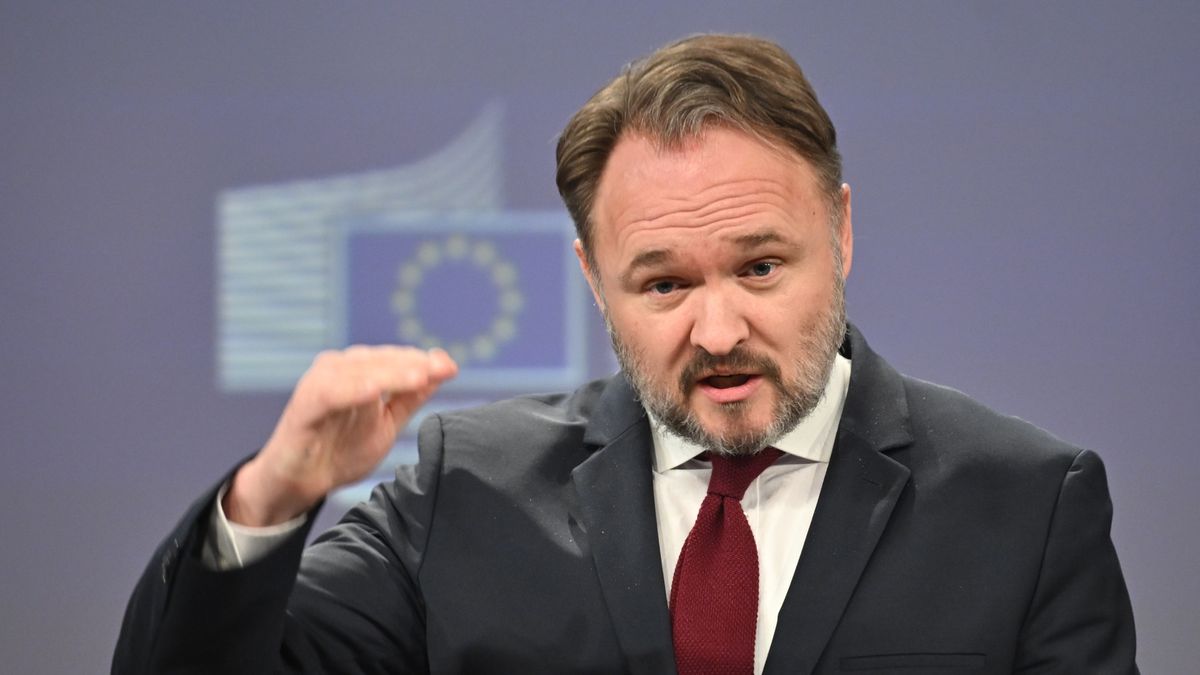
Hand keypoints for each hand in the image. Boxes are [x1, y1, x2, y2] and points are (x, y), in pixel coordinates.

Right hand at [224, 346, 457, 525]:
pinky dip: (351, 390)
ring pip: (359, 372)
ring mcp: (320, 383)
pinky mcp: (304, 404)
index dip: (424, 362)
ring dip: (389, 373)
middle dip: (412, 364)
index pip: (396, 359)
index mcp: (360, 369)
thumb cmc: (342, 448)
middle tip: (441, 369)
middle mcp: (340, 368)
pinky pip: (329, 393)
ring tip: (418, 377)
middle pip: (381, 361)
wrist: (300, 483)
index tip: (451, 368)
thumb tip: (447, 366)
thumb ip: (413, 395)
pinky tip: (373, 393)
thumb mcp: (387, 422)